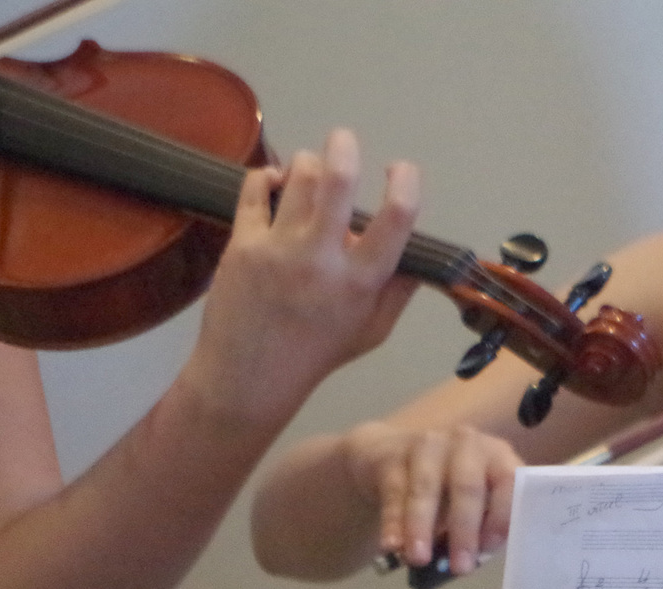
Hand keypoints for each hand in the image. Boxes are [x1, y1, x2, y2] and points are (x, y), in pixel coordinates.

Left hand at [181, 128, 419, 433]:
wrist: (251, 375)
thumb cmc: (319, 354)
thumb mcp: (374, 331)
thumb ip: (398, 291)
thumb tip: (420, 258)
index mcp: (362, 281)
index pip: (396, 219)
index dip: (405, 183)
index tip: (402, 170)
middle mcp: (322, 259)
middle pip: (337, 181)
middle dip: (344, 149)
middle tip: (344, 139)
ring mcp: (279, 248)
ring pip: (296, 177)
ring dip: (307, 163)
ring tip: (310, 169)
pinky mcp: (242, 243)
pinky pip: (255, 188)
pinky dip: (267, 176)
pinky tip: (275, 183)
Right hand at [342, 420, 520, 572]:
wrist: (394, 459)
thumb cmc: (449, 490)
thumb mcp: (476, 504)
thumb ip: (482, 528)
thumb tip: (474, 558)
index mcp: (498, 456)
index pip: (509, 482)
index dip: (501, 517)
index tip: (489, 549)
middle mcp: (467, 443)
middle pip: (467, 486)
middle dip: (464, 530)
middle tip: (460, 568)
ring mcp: (429, 444)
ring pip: (425, 488)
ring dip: (422, 527)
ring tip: (418, 559)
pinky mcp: (393, 454)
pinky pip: (394, 492)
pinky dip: (393, 522)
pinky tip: (392, 545)